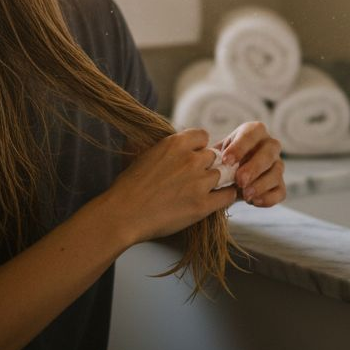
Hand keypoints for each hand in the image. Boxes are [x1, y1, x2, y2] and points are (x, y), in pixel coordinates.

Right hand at [104, 128, 235, 242]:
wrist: (123, 214)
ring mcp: (199, 182)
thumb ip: (168, 148)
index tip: (192, 156)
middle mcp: (191, 160)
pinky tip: (216, 199)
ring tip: (199, 190)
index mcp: (175, 144)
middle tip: (193, 177)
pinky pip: (227, 195)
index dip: (198, 147)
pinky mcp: (202, 205)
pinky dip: (224, 196)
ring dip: (213, 181)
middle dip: (205, 165)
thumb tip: (180, 145)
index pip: (203, 136)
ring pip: (220, 175)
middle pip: (213, 156)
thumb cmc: (128, 186)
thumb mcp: (147, 154)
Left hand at [219, 122, 285, 206]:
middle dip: (254, 167)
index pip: (252, 133)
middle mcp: (269, 145)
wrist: (227, 180)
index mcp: (254, 132)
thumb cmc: (221, 162)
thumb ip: (214, 156)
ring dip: (261, 184)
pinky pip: (280, 191)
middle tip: (239, 180)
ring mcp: (277, 165)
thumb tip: (207, 159)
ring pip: (276, 172)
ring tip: (245, 195)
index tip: (226, 160)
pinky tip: (254, 201)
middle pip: (269, 152)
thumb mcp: (216, 155)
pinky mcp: (279, 184)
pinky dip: (268, 197)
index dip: (240, 147)